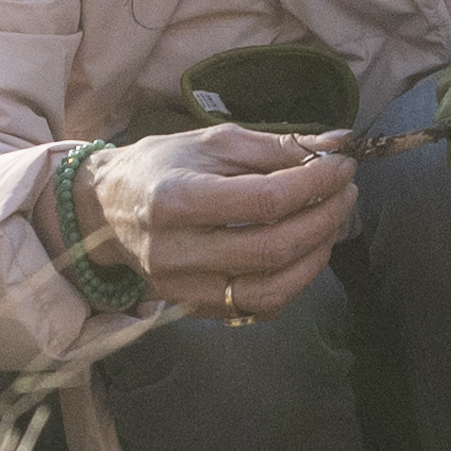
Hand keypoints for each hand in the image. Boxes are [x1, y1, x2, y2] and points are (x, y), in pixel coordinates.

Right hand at [79, 123, 355, 322]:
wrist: (104, 210)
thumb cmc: (160, 166)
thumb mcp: (211, 141)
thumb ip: (274, 146)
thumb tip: (337, 144)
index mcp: (175, 199)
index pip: (263, 201)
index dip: (314, 184)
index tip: (341, 166)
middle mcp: (176, 251)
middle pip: (271, 249)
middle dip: (323, 219)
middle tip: (345, 193)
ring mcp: (182, 288)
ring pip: (269, 291)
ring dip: (315, 257)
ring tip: (331, 224)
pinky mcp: (192, 308)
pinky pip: (256, 309)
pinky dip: (293, 284)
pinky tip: (306, 253)